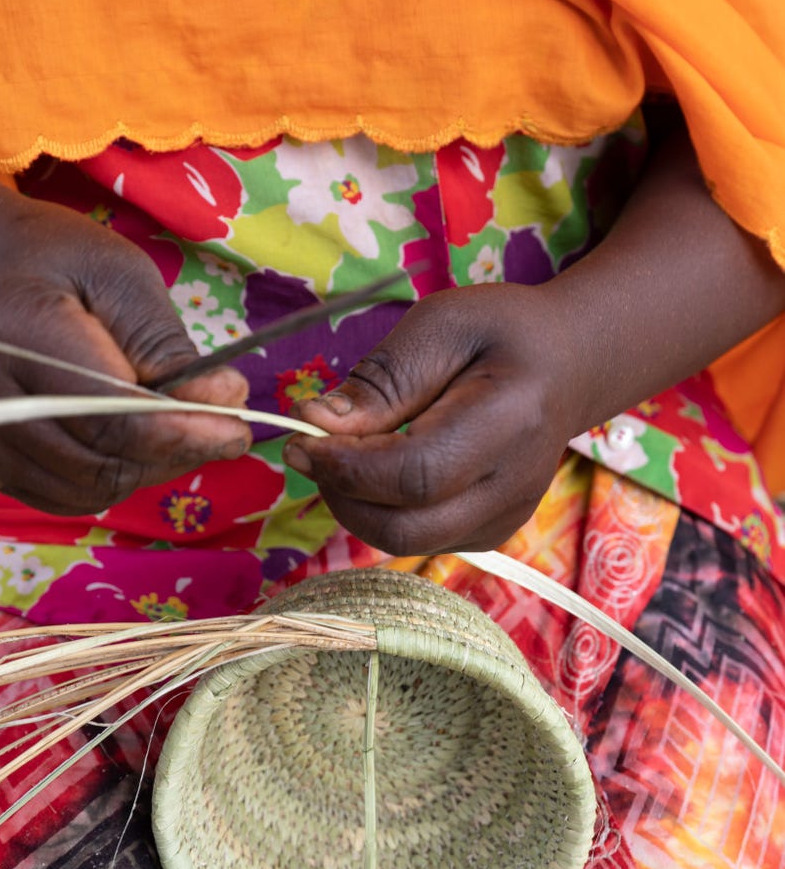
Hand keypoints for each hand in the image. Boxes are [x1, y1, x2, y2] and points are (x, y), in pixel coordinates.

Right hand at [0, 196, 250, 513]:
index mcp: (19, 334)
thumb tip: (224, 401)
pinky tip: (130, 440)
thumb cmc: (59, 263)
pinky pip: (69, 497)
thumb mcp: (123, 277)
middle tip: (218, 425)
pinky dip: (114, 477)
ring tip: (172, 424)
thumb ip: (168, 345)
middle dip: (173, 452)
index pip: (111, 416)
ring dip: (147, 467)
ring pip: (91, 489)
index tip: (238, 431)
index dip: (181, 433)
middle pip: (103, 462)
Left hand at [283, 283, 588, 555]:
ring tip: (345, 453)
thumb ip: (382, 379)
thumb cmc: (502, 334)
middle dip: (341, 495)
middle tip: (310, 451)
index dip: (347, 468)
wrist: (568, 366)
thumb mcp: (440, 326)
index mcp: (508, 423)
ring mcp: (505, 518)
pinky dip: (383, 511)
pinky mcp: (490, 533)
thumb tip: (316, 423)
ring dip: (356, 505)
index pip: (415, 476)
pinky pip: (419, 539)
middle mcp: (513, 486)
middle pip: (406, 528)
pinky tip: (381, 468)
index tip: (301, 440)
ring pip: (405, 542)